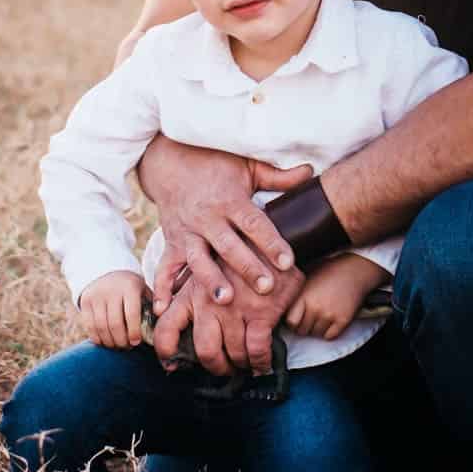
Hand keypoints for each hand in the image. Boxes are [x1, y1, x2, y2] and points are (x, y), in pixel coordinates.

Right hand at [77, 271, 145, 348]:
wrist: (107, 271)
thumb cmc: (131, 288)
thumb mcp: (143, 291)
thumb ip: (152, 307)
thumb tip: (160, 328)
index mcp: (129, 287)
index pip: (131, 314)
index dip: (134, 332)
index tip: (136, 342)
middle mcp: (111, 290)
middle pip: (114, 324)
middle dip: (121, 340)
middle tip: (127, 347)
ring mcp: (96, 295)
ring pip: (101, 327)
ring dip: (109, 341)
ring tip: (117, 346)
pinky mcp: (85, 301)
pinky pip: (89, 326)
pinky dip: (97, 338)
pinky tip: (105, 342)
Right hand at [137, 135, 314, 311]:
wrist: (171, 162)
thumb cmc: (217, 166)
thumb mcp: (247, 167)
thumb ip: (278, 176)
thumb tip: (310, 172)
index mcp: (230, 200)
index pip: (254, 224)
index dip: (271, 242)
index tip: (288, 261)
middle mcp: (208, 218)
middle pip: (228, 245)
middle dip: (246, 267)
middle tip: (265, 287)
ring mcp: (187, 233)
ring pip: (198, 259)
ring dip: (210, 280)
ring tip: (224, 300)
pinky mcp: (171, 243)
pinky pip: (164, 267)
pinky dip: (162, 288)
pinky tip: (164, 309)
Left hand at [152, 256, 304, 376]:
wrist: (266, 237)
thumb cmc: (231, 256)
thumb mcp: (200, 265)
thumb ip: (181, 286)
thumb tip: (164, 311)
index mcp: (190, 292)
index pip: (167, 328)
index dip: (167, 352)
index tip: (173, 365)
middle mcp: (208, 302)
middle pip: (206, 351)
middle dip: (217, 366)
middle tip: (226, 367)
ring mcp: (235, 308)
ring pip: (234, 353)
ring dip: (242, 364)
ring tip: (247, 362)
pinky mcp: (261, 311)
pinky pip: (257, 350)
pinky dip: (261, 361)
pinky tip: (263, 361)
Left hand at [284, 253, 385, 340]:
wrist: (354, 270)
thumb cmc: (328, 272)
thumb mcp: (306, 279)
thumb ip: (295, 295)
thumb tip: (280, 308)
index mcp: (304, 296)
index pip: (290, 322)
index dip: (292, 322)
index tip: (296, 318)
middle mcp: (316, 307)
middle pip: (302, 331)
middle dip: (304, 326)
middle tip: (310, 317)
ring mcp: (330, 315)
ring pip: (316, 335)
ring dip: (317, 329)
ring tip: (321, 315)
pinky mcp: (343, 320)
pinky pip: (330, 336)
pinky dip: (329, 332)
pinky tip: (330, 320)